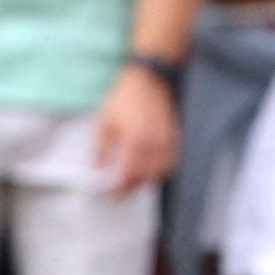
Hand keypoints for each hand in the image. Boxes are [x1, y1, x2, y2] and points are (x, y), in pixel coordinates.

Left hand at [92, 62, 177, 193]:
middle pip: (147, 176)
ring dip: (149, 179)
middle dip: (134, 186)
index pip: (130, 175)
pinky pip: (172, 160)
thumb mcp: (105, 120)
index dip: (120, 188)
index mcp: (136, 142)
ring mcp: (168, 141)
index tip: (111, 194)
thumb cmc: (125, 97)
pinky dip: (163, 168)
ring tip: (136, 181)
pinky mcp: (175, 137)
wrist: (150, 79)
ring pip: (163, 171)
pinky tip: (153, 167)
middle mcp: (155, 145)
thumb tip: (98, 167)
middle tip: (121, 191)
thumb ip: (101, 147)